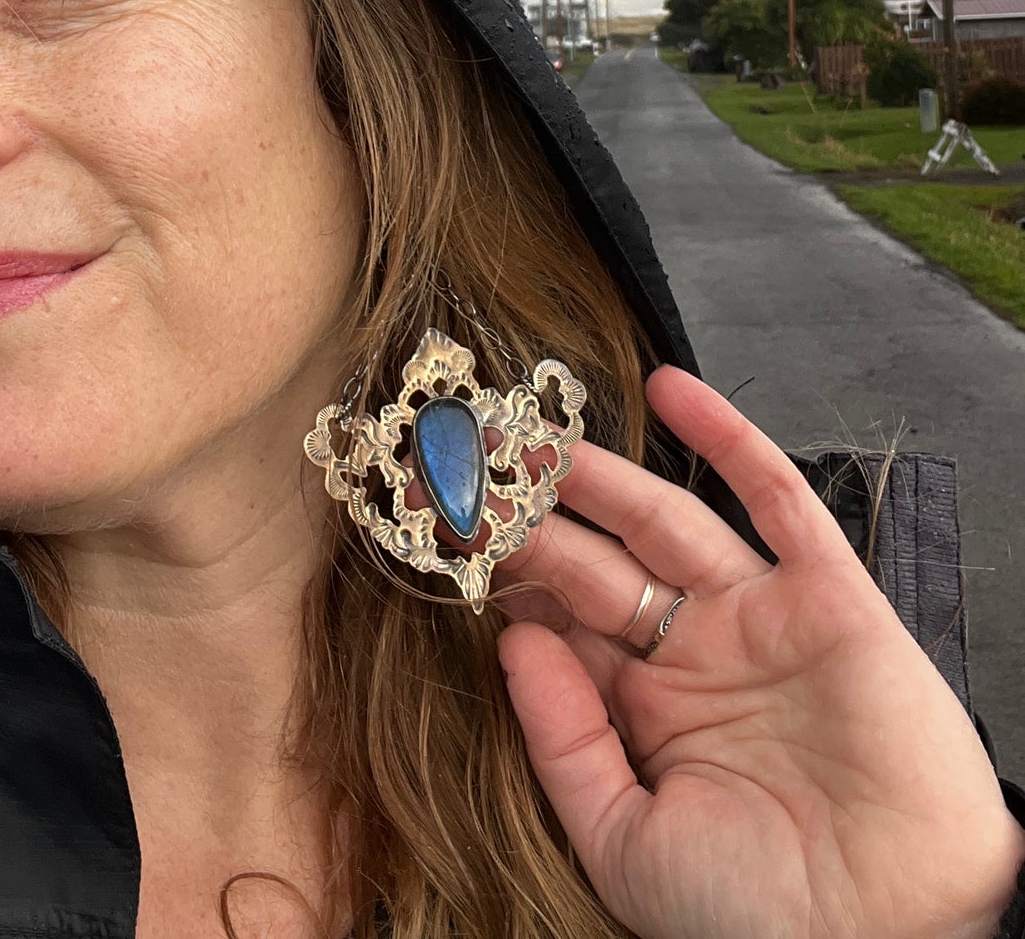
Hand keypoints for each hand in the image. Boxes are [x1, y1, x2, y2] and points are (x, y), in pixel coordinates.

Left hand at [496, 367, 1024, 938]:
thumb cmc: (754, 918)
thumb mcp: (623, 842)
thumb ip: (563, 741)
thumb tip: (513, 639)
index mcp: (644, 712)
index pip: (560, 619)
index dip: (505, 573)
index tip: (443, 526)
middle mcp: (696, 655)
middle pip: (599, 561)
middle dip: (536, 515)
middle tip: (474, 463)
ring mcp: (761, 620)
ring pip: (669, 519)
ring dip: (605, 472)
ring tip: (539, 429)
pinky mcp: (831, 599)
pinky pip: (778, 501)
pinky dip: (728, 440)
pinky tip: (671, 388)